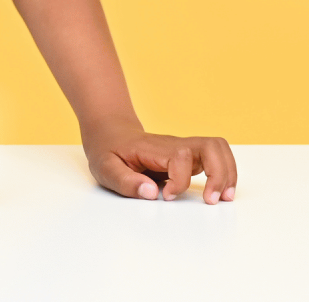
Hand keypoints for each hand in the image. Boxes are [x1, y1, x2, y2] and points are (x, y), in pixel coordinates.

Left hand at [84, 122, 236, 203]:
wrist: (110, 132)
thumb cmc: (108, 150)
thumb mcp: (105, 167)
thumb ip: (125, 181)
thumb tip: (153, 194)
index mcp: (153, 148)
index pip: (180, 157)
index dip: (179, 180)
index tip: (166, 196)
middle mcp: (174, 145)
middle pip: (210, 146)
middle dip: (219, 175)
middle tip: (211, 200)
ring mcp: (184, 149)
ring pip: (218, 149)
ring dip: (227, 174)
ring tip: (222, 198)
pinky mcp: (189, 156)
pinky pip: (216, 157)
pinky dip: (225, 174)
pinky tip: (219, 193)